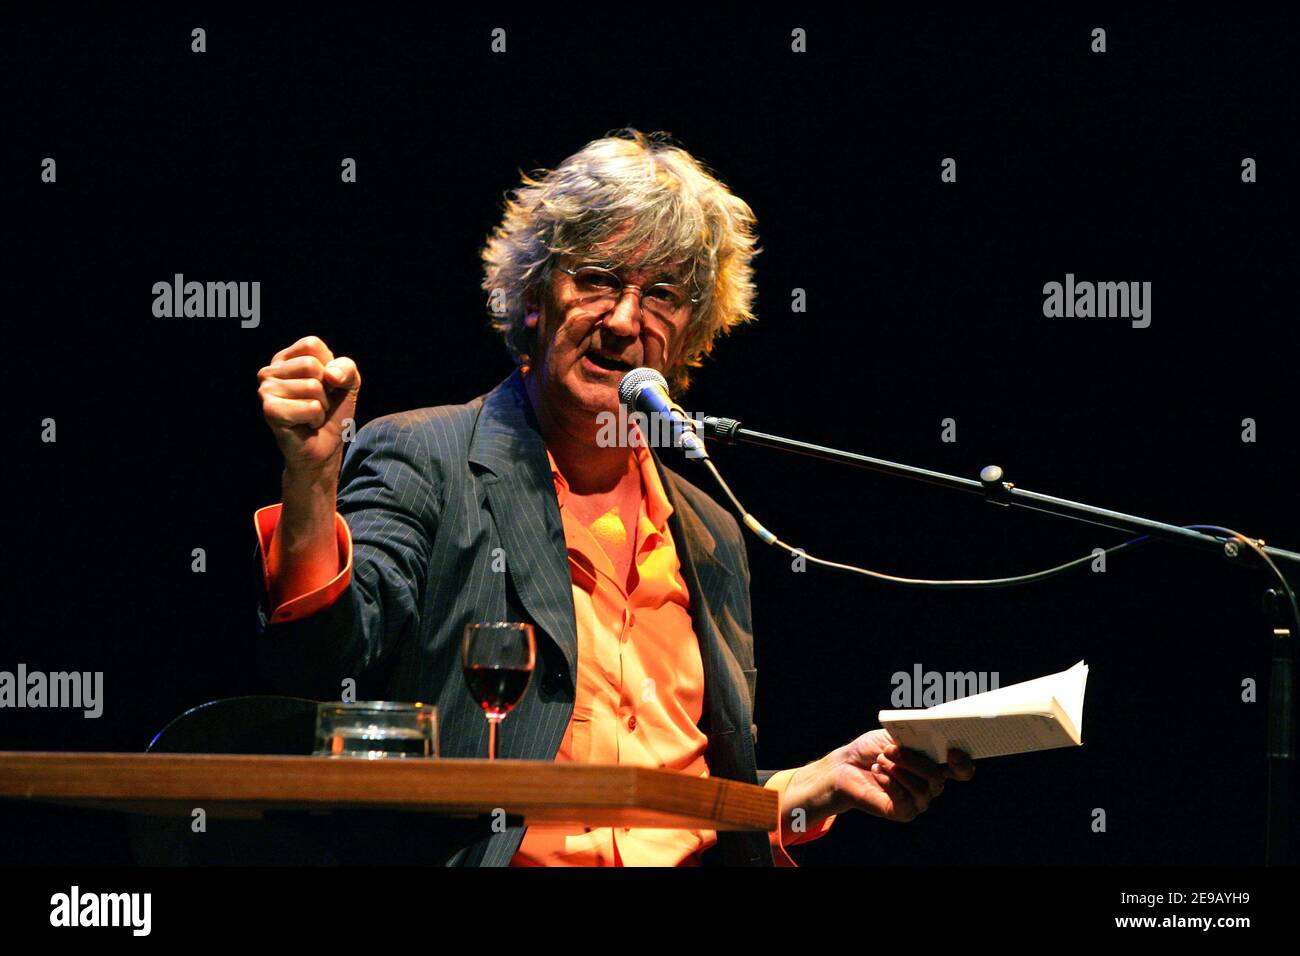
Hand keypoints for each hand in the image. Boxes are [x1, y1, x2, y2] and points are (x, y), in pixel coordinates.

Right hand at [258, 336, 360, 475]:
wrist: (323, 448)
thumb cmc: (332, 413)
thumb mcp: (348, 384)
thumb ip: (347, 368)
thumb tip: (330, 374)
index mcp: (285, 358)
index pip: (312, 345)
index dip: (328, 367)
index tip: (325, 385)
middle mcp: (270, 370)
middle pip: (312, 366)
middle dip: (325, 389)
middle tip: (317, 403)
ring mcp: (266, 390)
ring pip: (312, 387)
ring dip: (321, 406)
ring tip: (310, 415)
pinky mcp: (270, 410)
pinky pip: (310, 407)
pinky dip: (315, 418)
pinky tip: (305, 424)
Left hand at [830, 728, 975, 822]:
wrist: (845, 766)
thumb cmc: (872, 748)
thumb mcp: (893, 735)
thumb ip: (914, 735)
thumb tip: (930, 732)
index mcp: (935, 764)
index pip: (962, 770)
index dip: (963, 763)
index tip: (952, 750)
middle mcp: (931, 784)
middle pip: (937, 777)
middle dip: (913, 760)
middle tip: (890, 749)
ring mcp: (919, 800)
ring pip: (923, 789)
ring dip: (898, 770)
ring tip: (880, 760)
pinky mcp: (903, 812)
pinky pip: (905, 800)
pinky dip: (889, 782)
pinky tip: (876, 772)